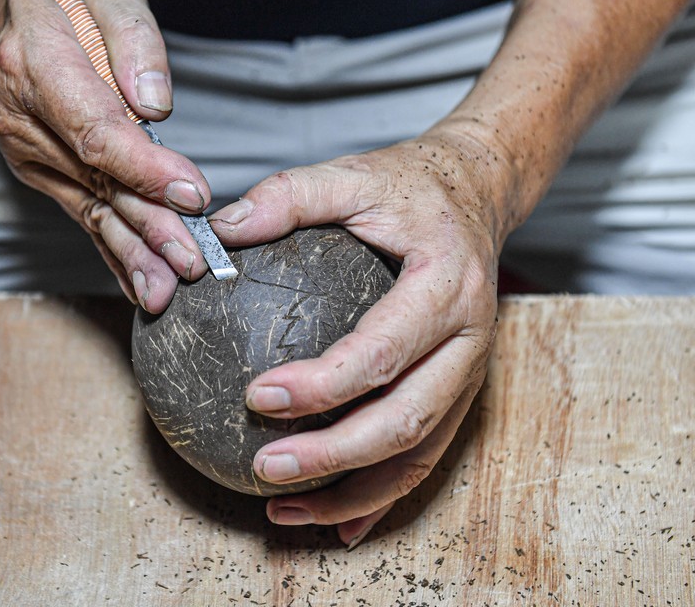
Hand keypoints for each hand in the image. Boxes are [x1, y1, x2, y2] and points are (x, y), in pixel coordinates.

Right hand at [0, 0, 210, 310]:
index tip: (191, 193)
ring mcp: (24, 148)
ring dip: (130, 251)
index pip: (95, 131)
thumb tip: (156, 106)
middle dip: (147, 227)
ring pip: (88, 206)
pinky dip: (111, 246)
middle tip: (189, 263)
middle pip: (95, 180)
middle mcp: (20, 117)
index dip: (145, 168)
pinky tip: (136, 280)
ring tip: (165, 290)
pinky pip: (81, 209)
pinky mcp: (38, 166)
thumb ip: (135, 41)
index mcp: (35, 66)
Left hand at [210, 129, 507, 546]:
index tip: (256, 397)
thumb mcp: (353, 173)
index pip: (383, 350)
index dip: (322, 385)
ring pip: (418, 454)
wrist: (475, 195)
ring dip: (354, 492)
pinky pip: (423, 455)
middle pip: (405, 420)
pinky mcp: (459, 392)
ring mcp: (469, 373)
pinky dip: (381, 496)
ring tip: (285, 510)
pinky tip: (333, 520)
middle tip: (266, 467)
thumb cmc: (411, 187)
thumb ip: (289, 196)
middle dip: (335, 456)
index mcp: (447, 286)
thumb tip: (218, 232)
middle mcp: (468, 340)